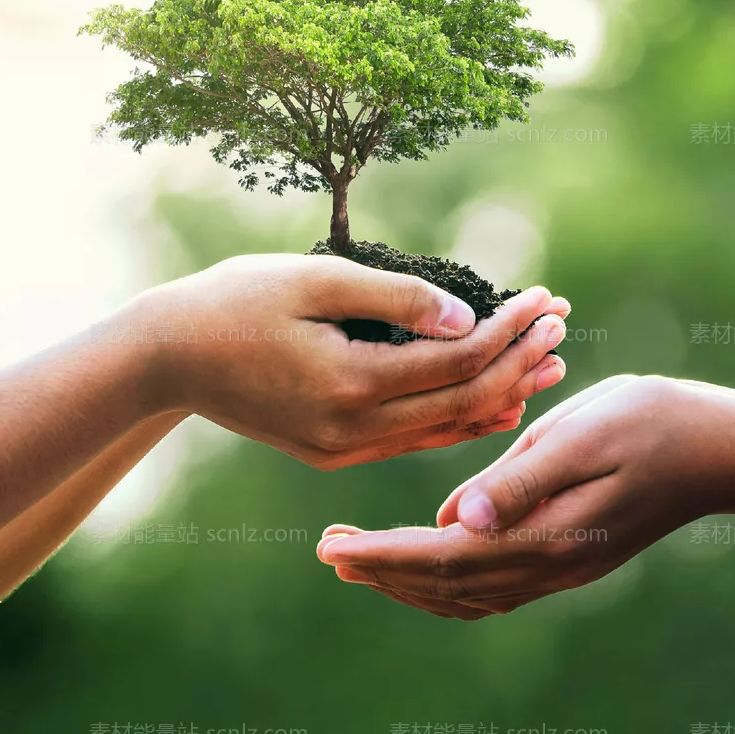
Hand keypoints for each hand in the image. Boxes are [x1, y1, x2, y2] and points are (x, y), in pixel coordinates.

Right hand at [168, 255, 567, 466]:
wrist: (171, 359)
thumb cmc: (235, 301)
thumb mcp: (314, 279)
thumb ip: (394, 297)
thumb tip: (467, 315)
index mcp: (351, 385)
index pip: (456, 360)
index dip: (508, 330)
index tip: (546, 298)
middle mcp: (354, 432)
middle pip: (462, 403)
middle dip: (517, 363)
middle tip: (563, 327)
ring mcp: (345, 452)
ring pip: (443, 431)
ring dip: (499, 396)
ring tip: (547, 366)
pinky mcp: (336, 455)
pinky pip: (414, 441)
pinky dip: (459, 420)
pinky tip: (494, 404)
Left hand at [317, 365, 721, 603]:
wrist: (723, 450)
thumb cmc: (654, 421)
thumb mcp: (582, 433)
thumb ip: (518, 479)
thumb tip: (454, 518)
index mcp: (544, 538)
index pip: (440, 557)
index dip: (381, 553)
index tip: (330, 544)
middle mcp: (548, 569)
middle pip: (444, 586)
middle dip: (381, 570)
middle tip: (326, 548)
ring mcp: (561, 571)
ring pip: (464, 596)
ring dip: (408, 581)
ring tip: (361, 557)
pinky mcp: (569, 560)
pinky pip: (491, 589)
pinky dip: (446, 582)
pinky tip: (426, 558)